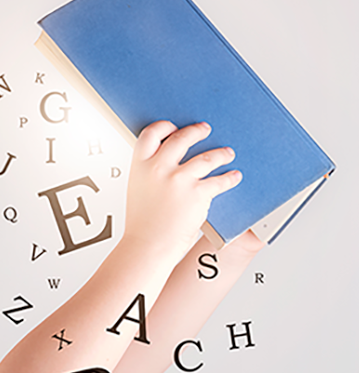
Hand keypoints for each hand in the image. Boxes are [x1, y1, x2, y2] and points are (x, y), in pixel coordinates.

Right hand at [124, 121, 242, 258]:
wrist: (147, 246)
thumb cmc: (142, 224)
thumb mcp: (138, 191)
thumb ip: (148, 174)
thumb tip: (163, 163)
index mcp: (140, 166)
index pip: (151, 133)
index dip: (164, 127)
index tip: (173, 127)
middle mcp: (159, 168)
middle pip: (182, 138)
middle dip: (197, 131)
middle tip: (205, 129)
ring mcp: (178, 180)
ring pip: (206, 157)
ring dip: (220, 154)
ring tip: (227, 154)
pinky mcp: (196, 193)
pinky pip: (219, 180)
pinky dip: (230, 178)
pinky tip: (234, 176)